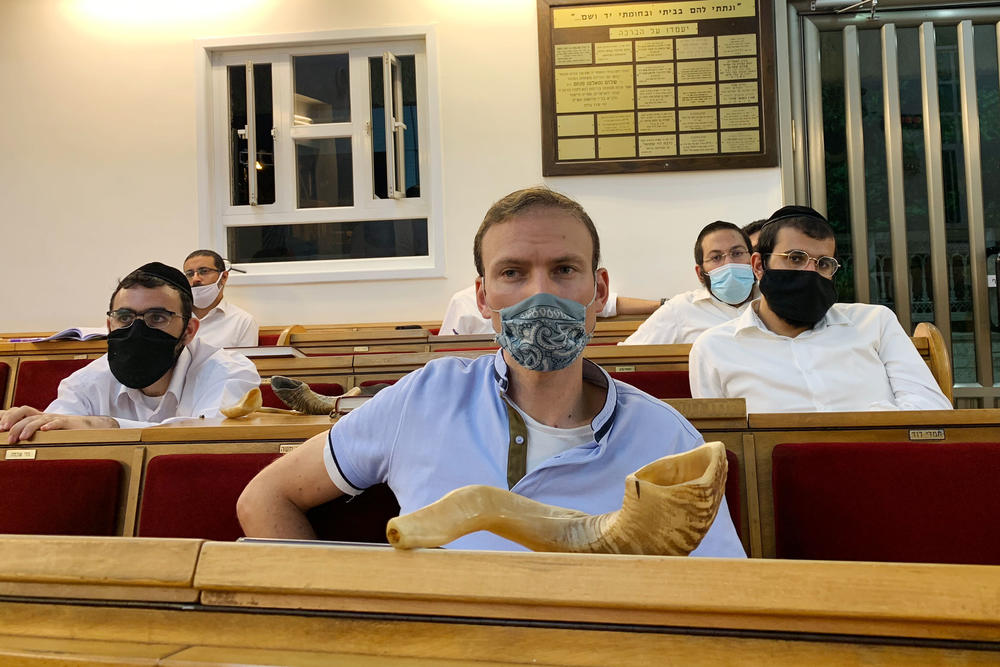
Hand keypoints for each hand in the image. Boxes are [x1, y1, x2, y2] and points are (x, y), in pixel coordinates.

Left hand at [0, 407, 117, 443]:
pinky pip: (58, 422)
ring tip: (22, 438)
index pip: (20, 411)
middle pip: (25, 413)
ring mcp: (56, 418)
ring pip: (38, 419)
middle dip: (14, 423)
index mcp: (38, 417)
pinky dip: (51, 426)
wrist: (89, 428)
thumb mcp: (45, 432)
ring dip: (28, 428)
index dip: (8, 416)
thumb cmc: (65, 432)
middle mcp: (45, 415)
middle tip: (7, 434)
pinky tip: (45, 431)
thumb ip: (32, 432)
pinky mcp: (68, 423)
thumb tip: (14, 439)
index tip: (0, 428)